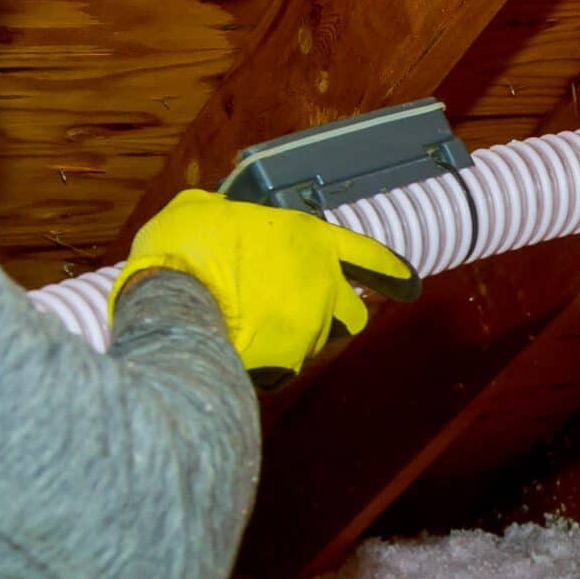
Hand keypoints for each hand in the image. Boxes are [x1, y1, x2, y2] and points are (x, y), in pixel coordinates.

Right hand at [111, 192, 419, 385]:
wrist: (171, 298)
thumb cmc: (185, 246)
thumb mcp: (201, 210)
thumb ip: (223, 211)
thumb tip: (213, 209)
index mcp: (312, 240)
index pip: (371, 256)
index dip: (392, 272)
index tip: (408, 284)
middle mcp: (324, 285)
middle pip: (354, 313)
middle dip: (337, 317)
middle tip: (304, 314)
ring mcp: (310, 327)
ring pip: (318, 343)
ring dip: (297, 340)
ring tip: (258, 333)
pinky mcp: (289, 362)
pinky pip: (285, 369)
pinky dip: (269, 366)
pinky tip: (242, 356)